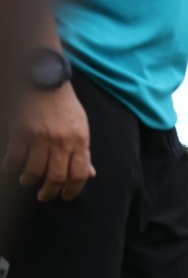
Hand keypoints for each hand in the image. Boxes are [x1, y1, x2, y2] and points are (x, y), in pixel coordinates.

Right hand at [3, 85, 94, 200]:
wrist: (44, 81)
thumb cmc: (65, 106)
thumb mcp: (81, 127)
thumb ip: (83, 152)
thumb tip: (89, 174)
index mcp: (79, 141)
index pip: (79, 174)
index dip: (73, 190)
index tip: (66, 196)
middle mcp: (61, 142)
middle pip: (56, 177)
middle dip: (50, 192)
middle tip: (44, 196)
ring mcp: (39, 138)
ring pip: (34, 171)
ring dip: (29, 181)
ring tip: (27, 182)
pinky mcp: (20, 133)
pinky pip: (14, 158)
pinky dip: (10, 167)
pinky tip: (9, 169)